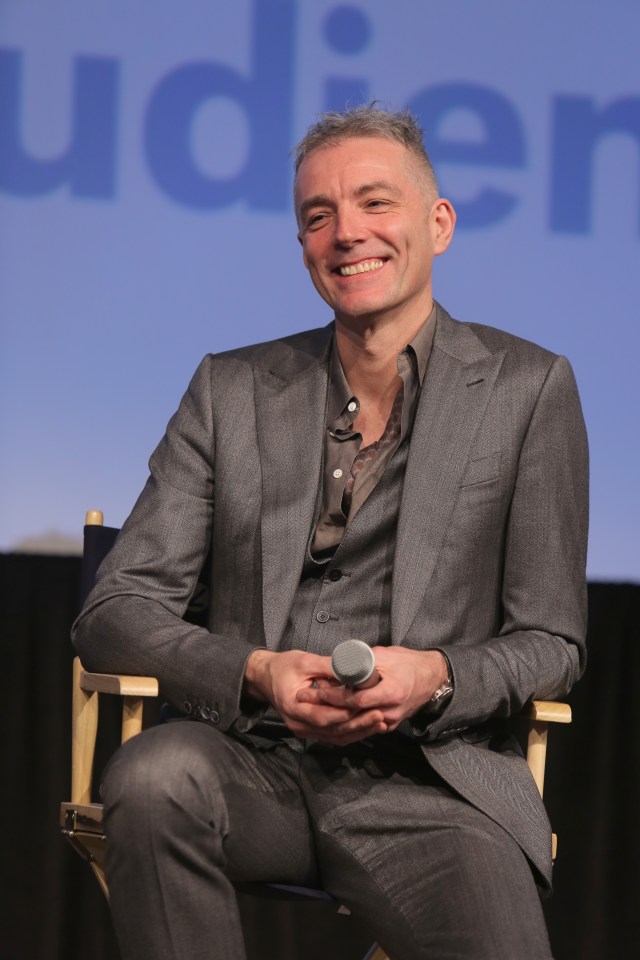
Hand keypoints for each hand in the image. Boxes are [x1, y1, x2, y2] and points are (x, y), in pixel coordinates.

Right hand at [243, 649, 388, 744]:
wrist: (266, 677)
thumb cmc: (284, 666)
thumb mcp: (305, 661)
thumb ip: (329, 666)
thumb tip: (354, 667)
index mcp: (294, 706)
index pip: (324, 716)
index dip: (347, 714)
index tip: (368, 706)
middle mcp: (298, 724)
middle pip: (333, 730)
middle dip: (359, 725)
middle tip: (381, 716)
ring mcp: (303, 730)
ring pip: (335, 737)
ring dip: (358, 731)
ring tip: (380, 723)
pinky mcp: (310, 730)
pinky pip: (332, 735)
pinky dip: (350, 732)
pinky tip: (367, 726)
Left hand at [296, 647, 449, 734]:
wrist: (431, 678)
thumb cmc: (408, 663)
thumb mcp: (385, 655)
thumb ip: (362, 661)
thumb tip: (337, 662)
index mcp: (391, 693)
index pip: (355, 700)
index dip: (333, 696)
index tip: (315, 689)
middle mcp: (390, 712)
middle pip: (352, 715)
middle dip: (326, 706)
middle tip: (305, 697)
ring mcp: (390, 721)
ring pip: (355, 723)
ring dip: (333, 714)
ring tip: (313, 702)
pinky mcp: (388, 724)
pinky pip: (363, 726)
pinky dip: (346, 719)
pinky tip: (330, 710)